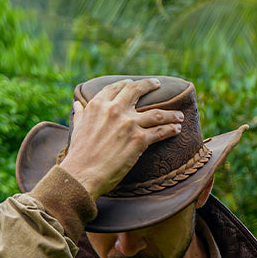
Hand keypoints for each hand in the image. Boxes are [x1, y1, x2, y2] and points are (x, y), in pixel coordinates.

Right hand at [58, 78, 183, 199]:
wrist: (82, 175)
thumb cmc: (78, 155)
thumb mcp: (77, 128)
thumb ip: (81, 114)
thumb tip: (78, 104)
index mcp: (98, 105)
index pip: (116, 87)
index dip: (127, 84)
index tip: (133, 83)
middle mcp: (114, 110)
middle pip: (137, 90)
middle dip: (149, 85)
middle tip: (157, 84)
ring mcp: (129, 124)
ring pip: (157, 113)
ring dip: (171, 113)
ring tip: (179, 115)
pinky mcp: (139, 140)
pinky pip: (160, 131)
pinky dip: (171, 129)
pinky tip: (177, 129)